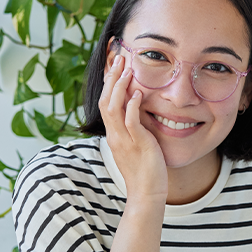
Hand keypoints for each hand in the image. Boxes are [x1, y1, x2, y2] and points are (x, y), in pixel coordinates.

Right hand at [99, 55, 167, 205]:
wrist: (147, 195)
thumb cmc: (145, 172)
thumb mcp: (136, 146)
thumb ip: (135, 128)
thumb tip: (140, 110)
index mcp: (114, 134)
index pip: (105, 102)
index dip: (108, 83)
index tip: (114, 64)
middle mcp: (115, 135)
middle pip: (105, 100)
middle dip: (111, 78)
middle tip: (119, 57)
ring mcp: (124, 140)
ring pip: (113, 108)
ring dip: (119, 87)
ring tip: (126, 69)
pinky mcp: (137, 145)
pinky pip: (130, 122)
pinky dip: (132, 106)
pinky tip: (137, 93)